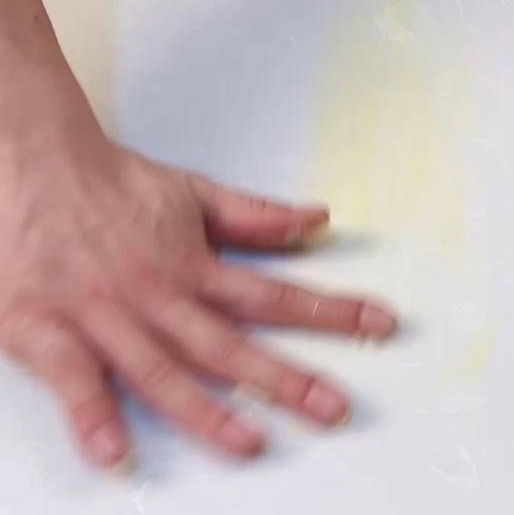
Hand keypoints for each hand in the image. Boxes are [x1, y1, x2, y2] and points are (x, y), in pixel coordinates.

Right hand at [0, 104, 396, 467]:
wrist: (28, 161)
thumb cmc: (110, 182)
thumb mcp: (192, 192)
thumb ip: (255, 214)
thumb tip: (316, 219)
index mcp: (193, 265)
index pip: (276, 294)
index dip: (331, 311)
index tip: (378, 325)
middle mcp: (157, 294)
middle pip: (229, 344)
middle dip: (285, 379)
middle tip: (333, 409)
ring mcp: (103, 314)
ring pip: (161, 369)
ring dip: (206, 409)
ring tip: (249, 443)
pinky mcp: (45, 329)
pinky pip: (72, 379)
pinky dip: (92, 415)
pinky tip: (115, 451)